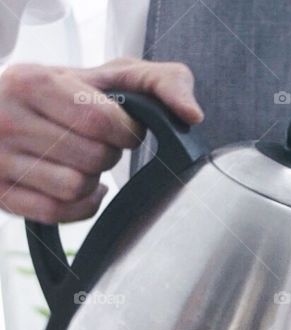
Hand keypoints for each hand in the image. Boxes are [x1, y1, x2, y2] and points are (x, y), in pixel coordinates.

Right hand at [0, 58, 202, 223]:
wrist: (4, 112)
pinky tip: (74, 186)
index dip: (125, 131)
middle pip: (93, 157)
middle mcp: (7, 117)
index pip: (101, 121)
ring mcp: (0, 158)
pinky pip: (58, 212)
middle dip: (108, 154)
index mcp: (32, 81)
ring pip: (76, 187)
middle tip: (94, 142)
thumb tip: (191, 114)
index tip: (120, 126)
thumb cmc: (67, 96)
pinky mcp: (1, 193)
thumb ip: (161, 82)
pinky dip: (79, 205)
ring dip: (92, 179)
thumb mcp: (111, 76)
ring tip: (79, 160)